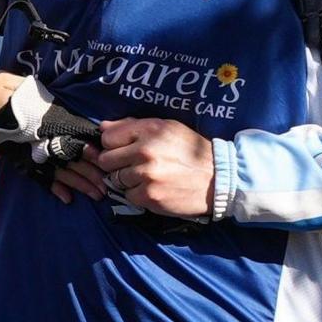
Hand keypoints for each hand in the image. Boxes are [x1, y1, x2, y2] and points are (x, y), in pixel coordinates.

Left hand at [63, 118, 216, 218]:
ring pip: (115, 179)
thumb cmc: (191, 152)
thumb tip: (102, 127)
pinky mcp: (148, 196)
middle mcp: (145, 150)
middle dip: (116, 164)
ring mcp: (145, 174)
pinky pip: (127, 196)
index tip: (124, 149)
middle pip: (105, 160)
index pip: (108, 137)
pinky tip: (154, 189)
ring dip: (127, 181)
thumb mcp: (168, 128)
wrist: (218, 179)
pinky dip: (138, 195)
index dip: (113, 144)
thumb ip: (133, 126)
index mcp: (149, 129)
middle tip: (134, 166)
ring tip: (148, 178)